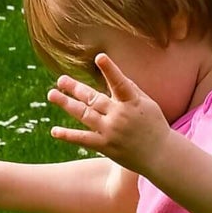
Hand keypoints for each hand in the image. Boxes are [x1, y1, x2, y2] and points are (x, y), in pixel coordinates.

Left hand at [47, 53, 172, 174]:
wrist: (160, 156)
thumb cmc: (154, 125)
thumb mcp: (147, 103)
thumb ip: (130, 89)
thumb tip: (115, 74)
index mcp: (132, 102)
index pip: (120, 83)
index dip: (110, 70)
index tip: (99, 57)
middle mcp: (120, 115)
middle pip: (93, 98)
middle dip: (76, 88)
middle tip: (60, 79)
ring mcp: (111, 131)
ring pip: (84, 115)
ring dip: (66, 104)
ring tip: (51, 94)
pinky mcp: (105, 146)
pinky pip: (83, 139)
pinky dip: (68, 135)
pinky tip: (54, 131)